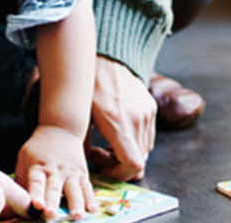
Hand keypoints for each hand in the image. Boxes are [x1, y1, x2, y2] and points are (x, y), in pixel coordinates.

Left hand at [15, 125, 97, 219]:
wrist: (60, 128)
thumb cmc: (38, 149)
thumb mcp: (24, 159)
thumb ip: (22, 181)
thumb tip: (15, 203)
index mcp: (37, 166)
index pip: (36, 181)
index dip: (36, 193)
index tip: (36, 205)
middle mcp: (54, 170)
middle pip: (53, 188)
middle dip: (52, 202)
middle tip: (51, 215)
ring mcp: (70, 172)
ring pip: (74, 189)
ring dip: (76, 204)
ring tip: (77, 216)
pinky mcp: (82, 174)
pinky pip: (87, 188)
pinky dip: (90, 199)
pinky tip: (93, 210)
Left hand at [87, 55, 155, 180]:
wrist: (106, 56)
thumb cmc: (88, 84)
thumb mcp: (79, 114)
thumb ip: (81, 143)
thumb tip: (80, 166)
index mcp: (118, 122)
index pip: (132, 164)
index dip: (118, 174)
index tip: (100, 164)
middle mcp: (137, 119)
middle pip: (139, 161)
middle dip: (118, 165)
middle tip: (99, 153)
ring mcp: (147, 113)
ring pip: (144, 150)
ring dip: (127, 154)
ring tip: (106, 142)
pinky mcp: (151, 107)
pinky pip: (147, 136)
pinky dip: (134, 142)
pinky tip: (117, 131)